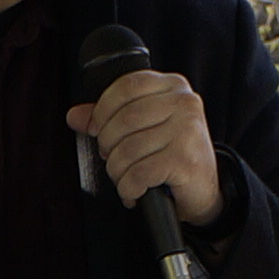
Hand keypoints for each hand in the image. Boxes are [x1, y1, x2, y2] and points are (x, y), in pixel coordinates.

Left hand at [66, 67, 223, 231]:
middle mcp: (184, 104)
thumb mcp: (144, 127)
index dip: (103, 109)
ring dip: (117, 172)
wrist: (204, 189)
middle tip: (113, 159)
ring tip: (125, 178)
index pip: (127, 86)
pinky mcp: (185, 160)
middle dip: (108, 145)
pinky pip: (139, 174)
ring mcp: (187, 131)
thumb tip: (74, 116)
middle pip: (124, 120)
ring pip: (128, 150)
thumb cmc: (172, 154)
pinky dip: (128, 188)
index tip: (96, 128)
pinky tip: (134, 192)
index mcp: (173, 87)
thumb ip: (109, 117)